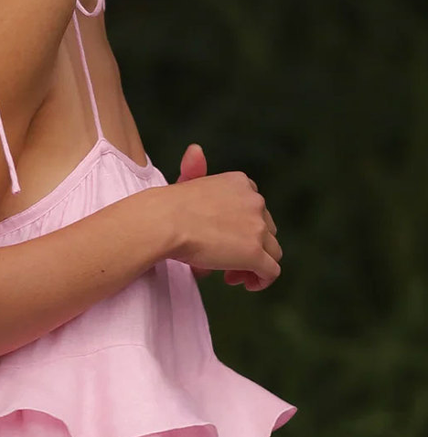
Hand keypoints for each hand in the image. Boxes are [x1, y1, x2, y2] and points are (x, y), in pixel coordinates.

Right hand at [175, 143, 279, 290]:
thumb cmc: (167, 206)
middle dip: (249, 247)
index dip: (243, 229)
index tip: (224, 242)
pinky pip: (271, 272)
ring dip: (255, 265)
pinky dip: (262, 281)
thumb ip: (194, 170)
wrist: (164, 222)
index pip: (255, 209)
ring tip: (232, 276)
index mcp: (241, 183)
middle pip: (266, 230)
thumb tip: (196, 151)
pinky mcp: (254, 253)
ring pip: (272, 252)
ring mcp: (257, 228)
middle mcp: (255, 201)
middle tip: (226, 262)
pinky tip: (246, 284)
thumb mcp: (184, 180)